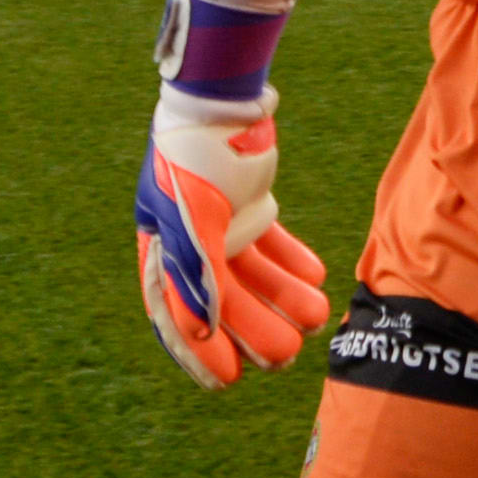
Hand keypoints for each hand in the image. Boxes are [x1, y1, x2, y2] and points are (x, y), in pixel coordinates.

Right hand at [137, 81, 332, 385]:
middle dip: (254, 327)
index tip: (226, 382)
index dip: (199, 350)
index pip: (177, 313)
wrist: (223, 94)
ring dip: (282, 295)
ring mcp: (219, 220)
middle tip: (286, 356)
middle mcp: (187, 239)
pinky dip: (291, 259)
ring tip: (316, 315)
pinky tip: (316, 277)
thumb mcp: (192, 215)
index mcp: (161, 247)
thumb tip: (199, 331)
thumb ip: (195, 273)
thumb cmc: (195, 153)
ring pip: (253, 271)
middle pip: (223, 299)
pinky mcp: (248, 200)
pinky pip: (270, 241)